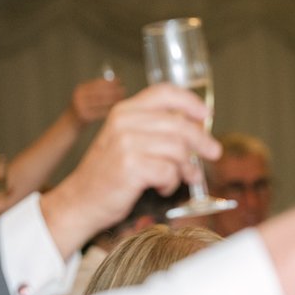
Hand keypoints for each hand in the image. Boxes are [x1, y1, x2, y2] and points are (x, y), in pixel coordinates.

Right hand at [41, 84, 218, 252]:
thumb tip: (199, 129)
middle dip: (203, 141)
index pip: (164, 93)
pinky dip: (171, 183)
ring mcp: (126, 144)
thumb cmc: (110, 173)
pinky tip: (162, 187)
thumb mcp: (128, 140)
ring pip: (178, 150)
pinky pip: (169, 172)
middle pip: (180, 125)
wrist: (80, 201)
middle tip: (214, 152)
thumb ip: (157, 130)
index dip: (190, 101)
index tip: (206, 114)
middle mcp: (124, 122)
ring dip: (185, 168)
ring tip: (180, 177)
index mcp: (125, 111)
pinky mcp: (130, 166)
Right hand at [69, 76, 126, 124]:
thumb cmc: (83, 108)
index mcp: (80, 89)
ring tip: (122, 98)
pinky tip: (116, 108)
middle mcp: (78, 96)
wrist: (69, 123)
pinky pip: (100, 112)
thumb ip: (98, 89)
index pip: (97, 83)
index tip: (120, 81)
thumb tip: (115, 81)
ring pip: (101, 102)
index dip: (109, 82)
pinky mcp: (84, 117)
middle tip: (124, 90)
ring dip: (113, 100)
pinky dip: (109, 109)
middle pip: (100, 92)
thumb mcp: (87, 96)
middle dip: (113, 91)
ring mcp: (80, 107)